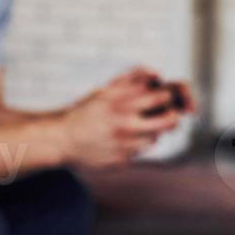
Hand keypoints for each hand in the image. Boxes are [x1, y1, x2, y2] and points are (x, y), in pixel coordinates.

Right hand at [56, 67, 188, 168]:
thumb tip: (157, 74)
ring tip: (135, 127)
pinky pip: (139, 152)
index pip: (162, 96)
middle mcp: (125, 122)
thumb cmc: (86, 111)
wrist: (62, 138)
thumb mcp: (105, 90)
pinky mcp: (122, 160)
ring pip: (155, 138)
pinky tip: (119, 141)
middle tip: (167, 114)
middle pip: (169, 120)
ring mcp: (124, 143)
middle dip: (172, 116)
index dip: (167, 96)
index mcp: (122, 101)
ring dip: (151, 132)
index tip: (161, 97)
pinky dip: (134, 146)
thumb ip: (131, 78)